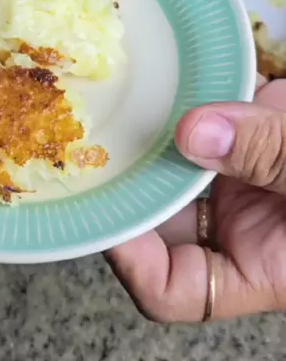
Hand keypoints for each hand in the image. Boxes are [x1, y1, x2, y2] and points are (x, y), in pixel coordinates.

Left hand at [105, 77, 285, 321]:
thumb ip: (271, 157)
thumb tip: (191, 133)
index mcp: (259, 268)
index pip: (173, 290)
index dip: (131, 260)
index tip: (106, 210)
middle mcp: (239, 226)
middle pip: (158, 217)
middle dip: (127, 182)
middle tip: (92, 140)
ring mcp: (241, 177)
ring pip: (173, 163)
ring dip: (150, 133)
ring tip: (114, 99)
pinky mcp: (248, 130)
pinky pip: (203, 117)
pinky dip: (186, 94)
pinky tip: (163, 70)